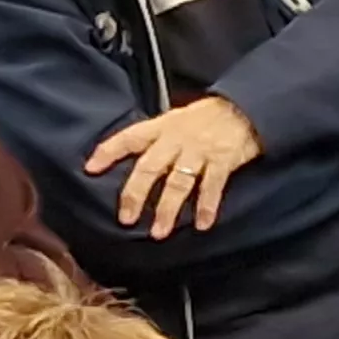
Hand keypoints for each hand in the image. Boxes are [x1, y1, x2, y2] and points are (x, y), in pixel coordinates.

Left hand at [86, 95, 264, 237]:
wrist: (249, 106)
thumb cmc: (211, 116)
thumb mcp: (178, 119)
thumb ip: (159, 139)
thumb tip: (138, 164)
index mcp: (163, 126)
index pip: (129, 138)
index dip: (109, 152)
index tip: (90, 169)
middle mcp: (177, 139)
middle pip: (150, 168)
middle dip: (136, 194)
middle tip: (126, 219)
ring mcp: (200, 150)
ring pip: (178, 183)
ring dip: (168, 209)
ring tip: (159, 232)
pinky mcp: (223, 160)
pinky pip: (213, 187)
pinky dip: (208, 206)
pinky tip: (203, 224)